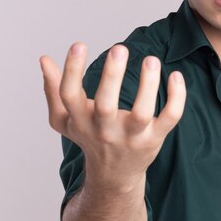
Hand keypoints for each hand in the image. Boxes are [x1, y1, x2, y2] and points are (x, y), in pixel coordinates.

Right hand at [40, 42, 185, 191]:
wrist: (114, 176)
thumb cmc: (90, 138)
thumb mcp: (65, 120)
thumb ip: (53, 89)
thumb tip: (44, 59)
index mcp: (80, 120)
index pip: (70, 95)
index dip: (72, 70)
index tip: (79, 44)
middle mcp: (104, 130)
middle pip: (105, 105)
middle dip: (112, 76)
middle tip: (119, 47)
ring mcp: (131, 136)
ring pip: (141, 113)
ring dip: (148, 85)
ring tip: (151, 59)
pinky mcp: (154, 139)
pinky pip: (169, 118)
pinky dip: (176, 98)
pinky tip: (176, 75)